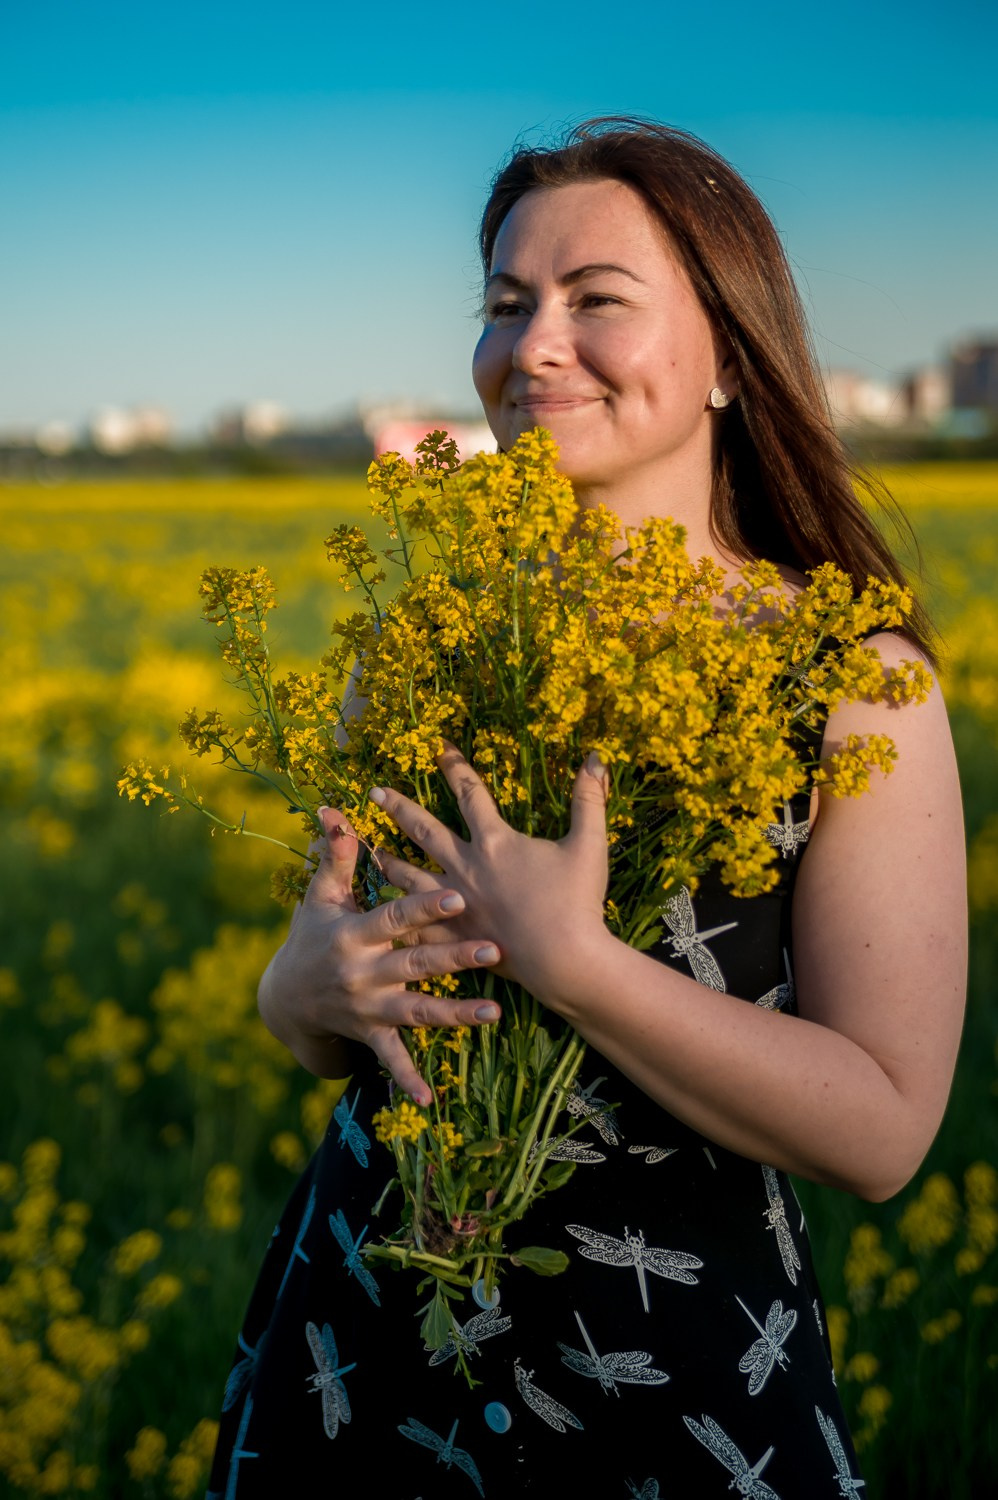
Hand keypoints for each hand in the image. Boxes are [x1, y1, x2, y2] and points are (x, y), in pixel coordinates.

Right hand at [257, 808, 504, 1103]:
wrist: (284, 997)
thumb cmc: (312, 934)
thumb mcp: (319, 897)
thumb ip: (336, 856)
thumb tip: (335, 812)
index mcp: (353, 933)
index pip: (394, 916)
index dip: (425, 906)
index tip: (460, 894)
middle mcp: (361, 972)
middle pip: (415, 963)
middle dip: (456, 957)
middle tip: (497, 950)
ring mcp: (366, 1008)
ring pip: (416, 1012)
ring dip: (455, 1014)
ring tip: (495, 1012)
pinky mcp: (368, 1035)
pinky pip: (391, 1059)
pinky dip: (408, 1079)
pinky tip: (433, 1099)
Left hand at [371, 746, 611, 1005]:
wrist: (565, 959)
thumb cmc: (579, 900)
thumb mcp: (589, 843)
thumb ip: (589, 799)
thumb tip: (596, 756)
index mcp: (495, 842)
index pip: (470, 794)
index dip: (455, 767)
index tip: (438, 747)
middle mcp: (467, 867)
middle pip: (424, 830)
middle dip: (398, 807)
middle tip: (375, 792)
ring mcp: (456, 903)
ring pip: (411, 876)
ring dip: (390, 860)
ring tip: (374, 850)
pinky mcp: (454, 936)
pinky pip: (419, 922)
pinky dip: (400, 915)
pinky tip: (386, 911)